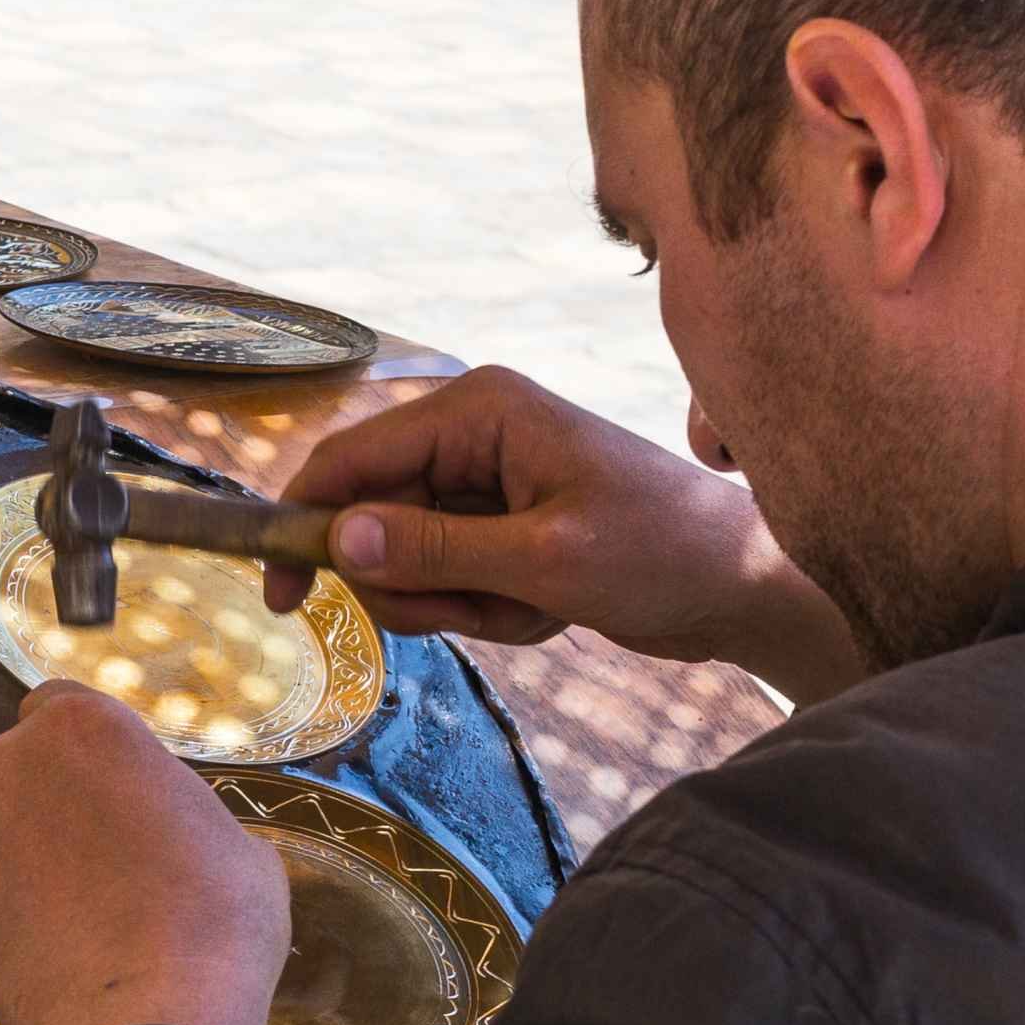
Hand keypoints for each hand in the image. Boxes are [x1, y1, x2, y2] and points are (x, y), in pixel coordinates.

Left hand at [0, 684, 289, 1024]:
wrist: (147, 1022)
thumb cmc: (214, 919)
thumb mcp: (231, 840)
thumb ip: (175, 809)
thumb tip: (164, 830)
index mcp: (80, 726)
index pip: (59, 706)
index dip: (86, 749)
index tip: (112, 786)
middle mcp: (5, 766)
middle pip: (19, 767)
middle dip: (50, 801)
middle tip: (102, 858)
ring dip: (23, 859)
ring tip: (78, 917)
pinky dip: (5, 919)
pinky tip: (54, 956)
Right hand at [284, 366, 862, 700]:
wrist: (742, 587)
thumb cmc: (660, 553)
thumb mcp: (544, 561)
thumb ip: (434, 550)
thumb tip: (337, 539)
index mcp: (476, 411)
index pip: (350, 459)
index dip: (305, 523)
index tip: (283, 597)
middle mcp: (468, 435)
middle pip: (371, 521)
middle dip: (419, 584)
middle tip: (485, 610)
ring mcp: (482, 484)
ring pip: (405, 562)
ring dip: (460, 606)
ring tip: (534, 609)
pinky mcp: (497, 528)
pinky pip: (445, 581)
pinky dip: (487, 612)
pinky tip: (548, 611)